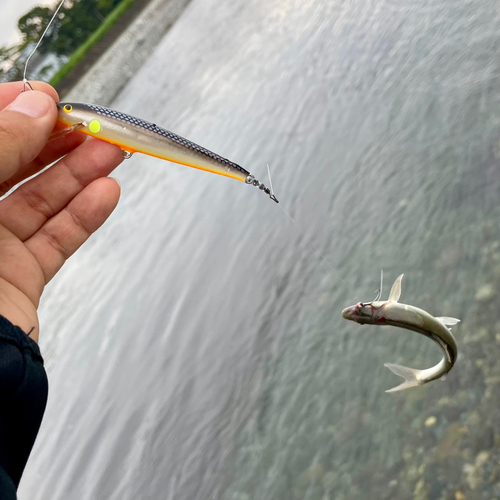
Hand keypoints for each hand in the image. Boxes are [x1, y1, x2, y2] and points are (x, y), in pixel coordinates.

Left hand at [0, 81, 122, 341]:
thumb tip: (36, 107)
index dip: (9, 111)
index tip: (46, 100)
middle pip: (11, 166)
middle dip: (54, 142)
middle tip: (92, 126)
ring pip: (40, 201)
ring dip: (80, 175)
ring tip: (115, 152)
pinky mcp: (19, 279)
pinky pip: (56, 240)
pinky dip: (84, 216)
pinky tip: (107, 192)